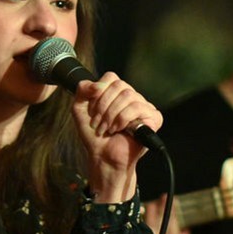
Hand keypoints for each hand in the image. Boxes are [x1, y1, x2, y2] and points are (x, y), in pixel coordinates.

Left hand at [71, 73, 162, 200]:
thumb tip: (98, 85)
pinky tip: (119, 130)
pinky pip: (137, 107)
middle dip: (103, 106)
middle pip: (119, 85)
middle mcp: (132, 97)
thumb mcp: (79, 108)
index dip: (98, 94)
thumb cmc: (93, 135)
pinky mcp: (153, 118)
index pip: (111, 77)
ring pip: (128, 95)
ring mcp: (144, 106)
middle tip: (98, 124)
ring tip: (107, 129)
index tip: (92, 112)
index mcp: (117, 93)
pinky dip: (123, 119)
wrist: (102, 156)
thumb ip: (83, 89)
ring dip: (111, 115)